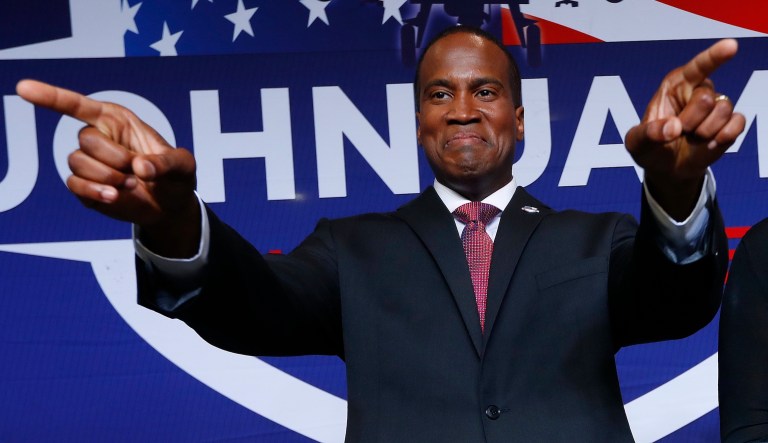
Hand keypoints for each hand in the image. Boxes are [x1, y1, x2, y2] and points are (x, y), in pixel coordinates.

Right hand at [16, 79, 199, 256]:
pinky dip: (94, 191)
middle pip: (85, 139)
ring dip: (106, 176)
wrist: (171, 207)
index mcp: (117, 120)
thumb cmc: (177, 177)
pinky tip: (115, 197)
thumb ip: (167, 162)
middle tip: (136, 170)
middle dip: (114, 158)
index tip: (24, 88)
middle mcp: (99, 137)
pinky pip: (75, 185)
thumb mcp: (183, 165)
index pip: (78, 105)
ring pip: (77, 162)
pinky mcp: (85, 187)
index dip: (51, 96)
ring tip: (131, 184)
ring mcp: (90, 163)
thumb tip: (141, 167)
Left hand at [625, 39, 745, 219]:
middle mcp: (698, 90)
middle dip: (689, 122)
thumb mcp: (637, 143)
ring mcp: (715, 106)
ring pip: (723, 110)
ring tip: (691, 137)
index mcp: (675, 85)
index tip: (731, 46)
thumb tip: (673, 127)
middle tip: (678, 131)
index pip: (697, 66)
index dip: (714, 56)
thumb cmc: (649, 149)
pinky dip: (724, 137)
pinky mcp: (729, 123)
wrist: (666, 169)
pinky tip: (710, 144)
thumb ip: (648, 134)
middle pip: (705, 97)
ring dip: (704, 131)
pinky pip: (737, 123)